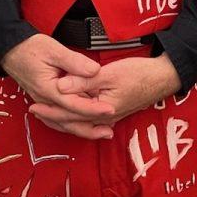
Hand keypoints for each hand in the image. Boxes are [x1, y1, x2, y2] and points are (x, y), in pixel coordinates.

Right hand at [0, 34, 113, 139]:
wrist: (10, 50)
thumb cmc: (30, 48)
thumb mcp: (54, 50)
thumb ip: (75, 62)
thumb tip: (94, 71)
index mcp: (48, 89)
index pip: (74, 104)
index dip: (93, 109)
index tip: (110, 109)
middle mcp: (45, 100)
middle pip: (69, 121)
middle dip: (90, 128)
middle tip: (110, 131)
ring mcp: (44, 102)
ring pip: (64, 123)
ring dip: (82, 129)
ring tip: (101, 133)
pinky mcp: (45, 100)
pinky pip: (59, 118)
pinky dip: (72, 124)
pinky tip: (84, 125)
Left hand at [28, 54, 181, 132]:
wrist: (163, 77)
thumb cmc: (139, 74)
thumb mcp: (110, 73)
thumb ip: (84, 80)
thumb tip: (60, 87)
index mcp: (101, 110)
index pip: (70, 113)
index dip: (51, 109)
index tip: (34, 105)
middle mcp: (104, 118)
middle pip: (73, 122)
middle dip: (53, 117)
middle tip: (34, 111)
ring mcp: (110, 117)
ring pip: (81, 122)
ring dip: (63, 119)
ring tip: (47, 114)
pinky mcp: (114, 111)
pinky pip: (90, 119)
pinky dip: (77, 118)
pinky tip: (71, 115)